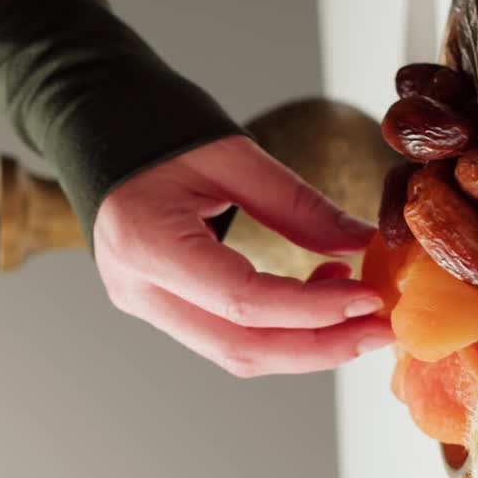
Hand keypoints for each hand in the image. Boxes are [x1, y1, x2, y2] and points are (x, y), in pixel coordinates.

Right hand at [93, 135, 393, 376]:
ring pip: (235, 352)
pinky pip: (225, 335)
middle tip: (379, 328)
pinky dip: (278, 329)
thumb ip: (298, 206)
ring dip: (304, 343)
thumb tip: (362, 243)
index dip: (313, 309)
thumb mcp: (233, 155)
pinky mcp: (158, 304)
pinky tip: (317, 300)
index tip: (369, 299)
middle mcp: (137, 287)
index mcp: (146, 241)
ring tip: (356, 310)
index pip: (241, 301)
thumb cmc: (157, 129)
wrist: (98, 125)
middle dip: (319, 346)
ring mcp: (143, 302)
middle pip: (239, 346)